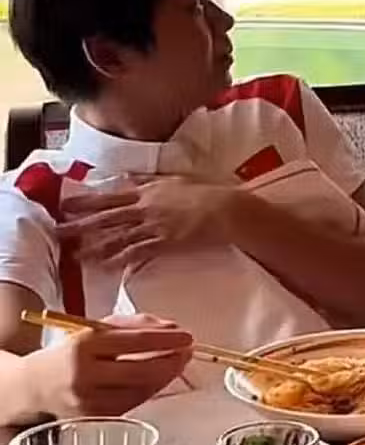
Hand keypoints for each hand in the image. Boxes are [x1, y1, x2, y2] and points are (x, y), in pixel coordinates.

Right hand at [25, 313, 193, 417]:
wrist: (30, 388)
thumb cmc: (70, 353)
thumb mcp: (95, 330)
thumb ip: (134, 325)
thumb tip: (171, 329)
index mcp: (84, 345)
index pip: (134, 342)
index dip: (166, 340)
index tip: (187, 337)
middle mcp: (84, 375)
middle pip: (141, 371)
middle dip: (172, 362)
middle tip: (188, 352)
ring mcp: (87, 402)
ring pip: (140, 391)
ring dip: (166, 377)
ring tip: (179, 363)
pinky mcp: (92, 420)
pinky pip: (131, 404)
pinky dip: (149, 391)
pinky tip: (159, 379)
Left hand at [58, 176, 244, 267]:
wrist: (227, 209)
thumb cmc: (207, 191)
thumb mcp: (176, 178)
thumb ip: (150, 180)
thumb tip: (128, 178)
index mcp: (149, 191)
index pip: (111, 196)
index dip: (87, 201)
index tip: (65, 204)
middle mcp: (146, 208)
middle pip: (107, 217)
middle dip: (80, 225)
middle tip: (57, 231)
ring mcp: (154, 226)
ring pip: (117, 237)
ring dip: (94, 246)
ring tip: (74, 254)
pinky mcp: (164, 243)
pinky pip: (136, 253)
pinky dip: (119, 260)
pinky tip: (104, 266)